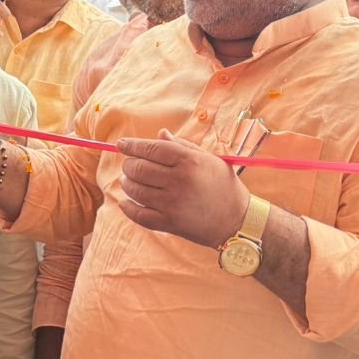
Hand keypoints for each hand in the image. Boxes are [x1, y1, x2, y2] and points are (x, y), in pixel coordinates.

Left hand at [115, 129, 248, 248]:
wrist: (237, 221)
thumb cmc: (224, 186)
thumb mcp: (209, 159)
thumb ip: (183, 146)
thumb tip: (160, 134)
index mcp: (189, 161)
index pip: (152, 148)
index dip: (132, 145)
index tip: (121, 144)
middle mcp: (179, 181)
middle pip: (139, 168)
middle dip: (128, 165)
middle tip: (129, 165)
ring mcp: (173, 204)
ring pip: (135, 190)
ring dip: (126, 184)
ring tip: (128, 181)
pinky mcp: (170, 223)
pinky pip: (139, 215)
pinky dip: (127, 207)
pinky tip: (125, 202)